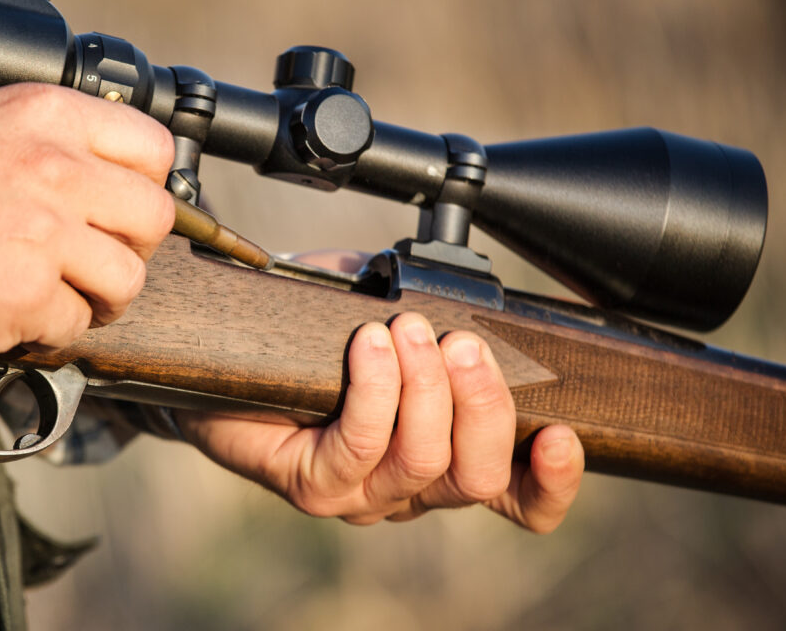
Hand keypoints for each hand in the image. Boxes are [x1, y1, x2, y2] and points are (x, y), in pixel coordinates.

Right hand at [0, 84, 174, 355]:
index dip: (147, 183)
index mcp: (48, 116)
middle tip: (103, 256)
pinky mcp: (30, 294)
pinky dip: (53, 329)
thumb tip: (95, 163)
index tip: (127, 204)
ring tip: (69, 295)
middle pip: (154, 216)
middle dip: (135, 245)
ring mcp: (49, 235)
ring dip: (104, 296)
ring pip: (128, 278)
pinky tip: (22, 315)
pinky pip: (76, 323)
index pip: (152, 145)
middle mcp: (59, 169)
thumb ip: (43, 137)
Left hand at [176, 314, 585, 532]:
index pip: (518, 496)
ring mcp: (359, 494)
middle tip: (463, 342)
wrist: (221, 356)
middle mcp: (408, 489)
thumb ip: (435, 309)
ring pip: (422, 463)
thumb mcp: (386, 309)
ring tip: (407, 329)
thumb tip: (465, 289)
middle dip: (482, 404)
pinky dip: (374, 391)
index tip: (564, 433)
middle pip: (477, 477)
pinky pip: (358, 446)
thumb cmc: (311, 336)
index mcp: (443, 457)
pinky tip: (369, 346)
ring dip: (425, 389)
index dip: (552, 480)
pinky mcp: (312, 485)